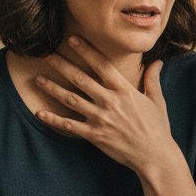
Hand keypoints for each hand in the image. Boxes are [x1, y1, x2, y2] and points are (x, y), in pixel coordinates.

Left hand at [32, 35, 195, 195]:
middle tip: (46, 54)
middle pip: (80, 79)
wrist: (155, 156)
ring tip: (37, 79)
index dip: (86, 51)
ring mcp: (101, 119)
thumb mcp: (157, 101)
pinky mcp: (95, 135)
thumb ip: (152, 79)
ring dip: (52, 89)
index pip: (102, 65)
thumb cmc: (158, 129)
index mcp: (125, 91)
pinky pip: (70, 126)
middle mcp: (110, 102)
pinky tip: (40, 113)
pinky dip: (54, 119)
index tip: (71, 39)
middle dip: (61, 65)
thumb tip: (157, 62)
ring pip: (71, 99)